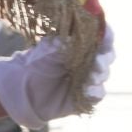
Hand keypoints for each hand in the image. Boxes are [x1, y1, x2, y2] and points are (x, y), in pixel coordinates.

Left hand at [0, 22, 115, 128]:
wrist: (24, 88)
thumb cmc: (37, 63)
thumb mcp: (51, 48)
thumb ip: (69, 42)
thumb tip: (84, 35)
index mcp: (81, 44)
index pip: (101, 36)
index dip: (106, 35)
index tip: (106, 36)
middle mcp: (88, 60)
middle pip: (107, 55)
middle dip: (106, 57)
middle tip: (98, 62)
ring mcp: (88, 78)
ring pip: (104, 74)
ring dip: (101, 74)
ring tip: (91, 76)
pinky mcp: (86, 96)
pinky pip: (98, 93)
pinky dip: (96, 91)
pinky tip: (88, 90)